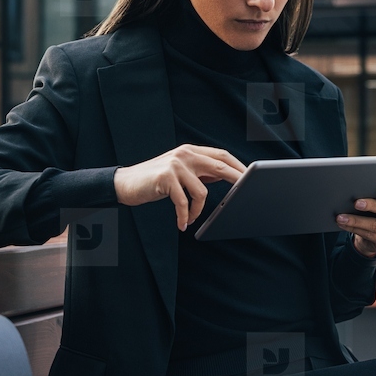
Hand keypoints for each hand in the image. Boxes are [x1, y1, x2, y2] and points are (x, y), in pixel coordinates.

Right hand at [113, 144, 246, 230]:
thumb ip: (201, 172)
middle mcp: (185, 154)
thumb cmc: (155, 180)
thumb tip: (225, 176)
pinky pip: (183, 202)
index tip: (249, 176)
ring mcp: (175, 165)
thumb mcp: (180, 172)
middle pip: (219, 167)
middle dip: (235, 180)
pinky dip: (185, 216)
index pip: (221, 155)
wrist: (125, 183)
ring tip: (191, 218)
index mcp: (190, 151)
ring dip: (198, 210)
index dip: (237, 165)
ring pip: (201, 191)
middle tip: (245, 193)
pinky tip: (182, 224)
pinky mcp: (165, 178)